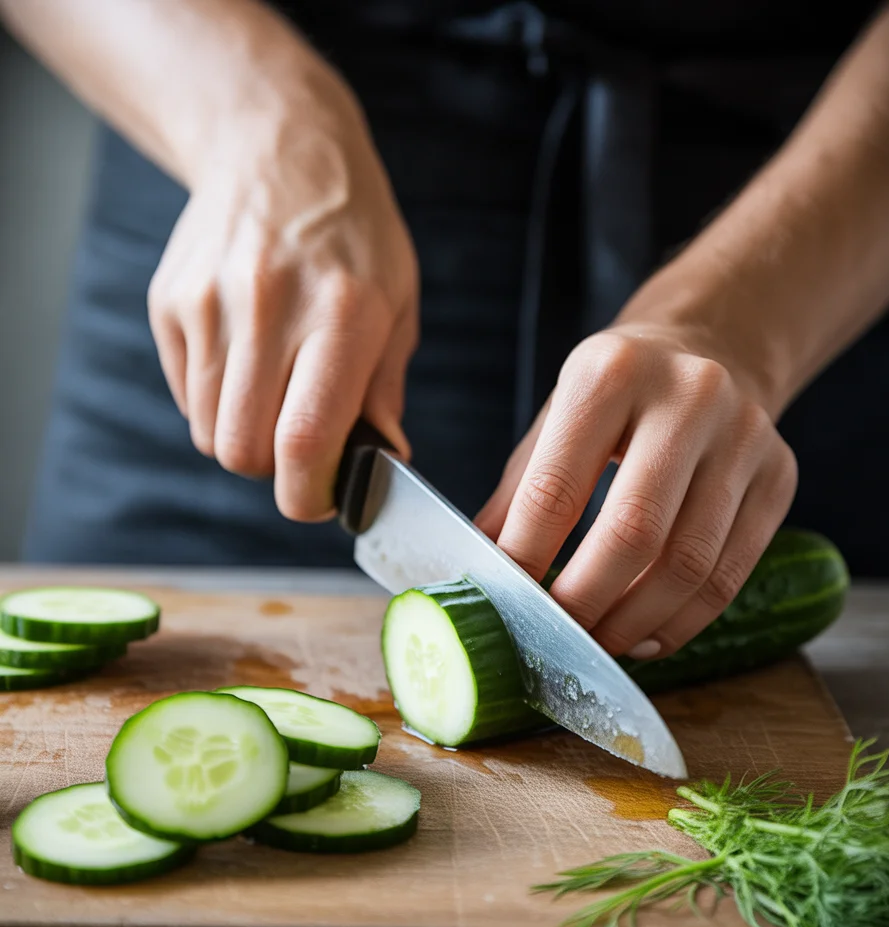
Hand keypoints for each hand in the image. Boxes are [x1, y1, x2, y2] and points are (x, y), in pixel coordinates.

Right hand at [148, 60, 417, 519]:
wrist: (277, 148)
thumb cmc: (354, 235)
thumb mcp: (397, 302)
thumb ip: (385, 390)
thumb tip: (381, 464)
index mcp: (341, 314)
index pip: (305, 441)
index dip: (310, 494)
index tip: (323, 496)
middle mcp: (268, 308)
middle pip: (244, 451)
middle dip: (275, 471)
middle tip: (302, 445)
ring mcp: (210, 303)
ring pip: (210, 434)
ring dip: (245, 438)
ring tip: (276, 394)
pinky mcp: (170, 303)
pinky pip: (187, 398)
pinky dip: (217, 404)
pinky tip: (246, 361)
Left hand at [476, 325, 797, 657]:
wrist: (715, 345)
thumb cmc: (619, 393)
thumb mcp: (557, 418)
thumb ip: (518, 494)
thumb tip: (479, 572)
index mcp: (610, 372)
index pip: (556, 489)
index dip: (526, 559)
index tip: (507, 602)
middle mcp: (688, 396)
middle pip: (633, 533)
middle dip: (585, 602)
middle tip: (555, 636)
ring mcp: (744, 437)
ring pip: (689, 565)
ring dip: (634, 623)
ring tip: (598, 642)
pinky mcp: (780, 476)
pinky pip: (729, 575)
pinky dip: (682, 622)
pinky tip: (646, 634)